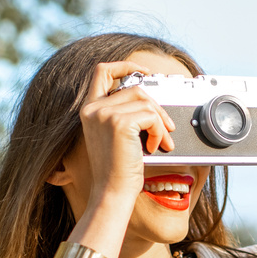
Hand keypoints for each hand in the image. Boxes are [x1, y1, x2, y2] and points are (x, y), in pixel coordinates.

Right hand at [77, 61, 175, 207]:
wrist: (112, 192)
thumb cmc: (117, 170)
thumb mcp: (116, 136)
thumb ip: (124, 113)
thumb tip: (151, 100)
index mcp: (89, 109)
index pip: (102, 71)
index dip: (125, 64)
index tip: (144, 70)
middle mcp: (93, 109)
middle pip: (136, 88)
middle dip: (157, 107)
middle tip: (167, 128)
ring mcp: (104, 114)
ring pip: (146, 102)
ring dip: (161, 122)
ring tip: (161, 142)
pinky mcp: (119, 123)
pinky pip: (152, 116)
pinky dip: (160, 132)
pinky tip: (154, 147)